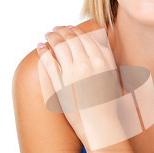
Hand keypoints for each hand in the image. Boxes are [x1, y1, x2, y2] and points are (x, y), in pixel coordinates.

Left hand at [36, 25, 123, 148]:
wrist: (99, 124)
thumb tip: (100, 41)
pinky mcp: (60, 84)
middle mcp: (87, 64)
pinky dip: (44, 52)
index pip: (85, 38)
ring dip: (52, 37)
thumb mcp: (113, 76)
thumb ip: (108, 57)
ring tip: (47, 35)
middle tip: (55, 28)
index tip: (69, 28)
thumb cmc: (109, 103)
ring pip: (59, 47)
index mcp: (102, 61)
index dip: (75, 31)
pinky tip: (40, 47)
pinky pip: (49, 62)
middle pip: (71, 39)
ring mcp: (72, 73)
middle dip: (62, 31)